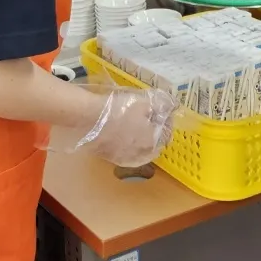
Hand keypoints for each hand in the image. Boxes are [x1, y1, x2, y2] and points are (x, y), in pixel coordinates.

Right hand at [52, 87, 182, 167]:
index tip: (161, 109)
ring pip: (140, 150)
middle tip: (148, 117)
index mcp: (153, 141)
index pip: (167, 132)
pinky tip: (122, 135)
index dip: (165, 119)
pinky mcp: (111, 158)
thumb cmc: (119, 108)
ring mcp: (125, 159)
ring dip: (142, 140)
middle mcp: (141, 155)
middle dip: (155, 131)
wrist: (87, 118)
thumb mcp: (144, 101)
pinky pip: (126, 152)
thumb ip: (161, 105)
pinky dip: (128, 145)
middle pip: (155, 143)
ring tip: (135, 126)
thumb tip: (173, 106)